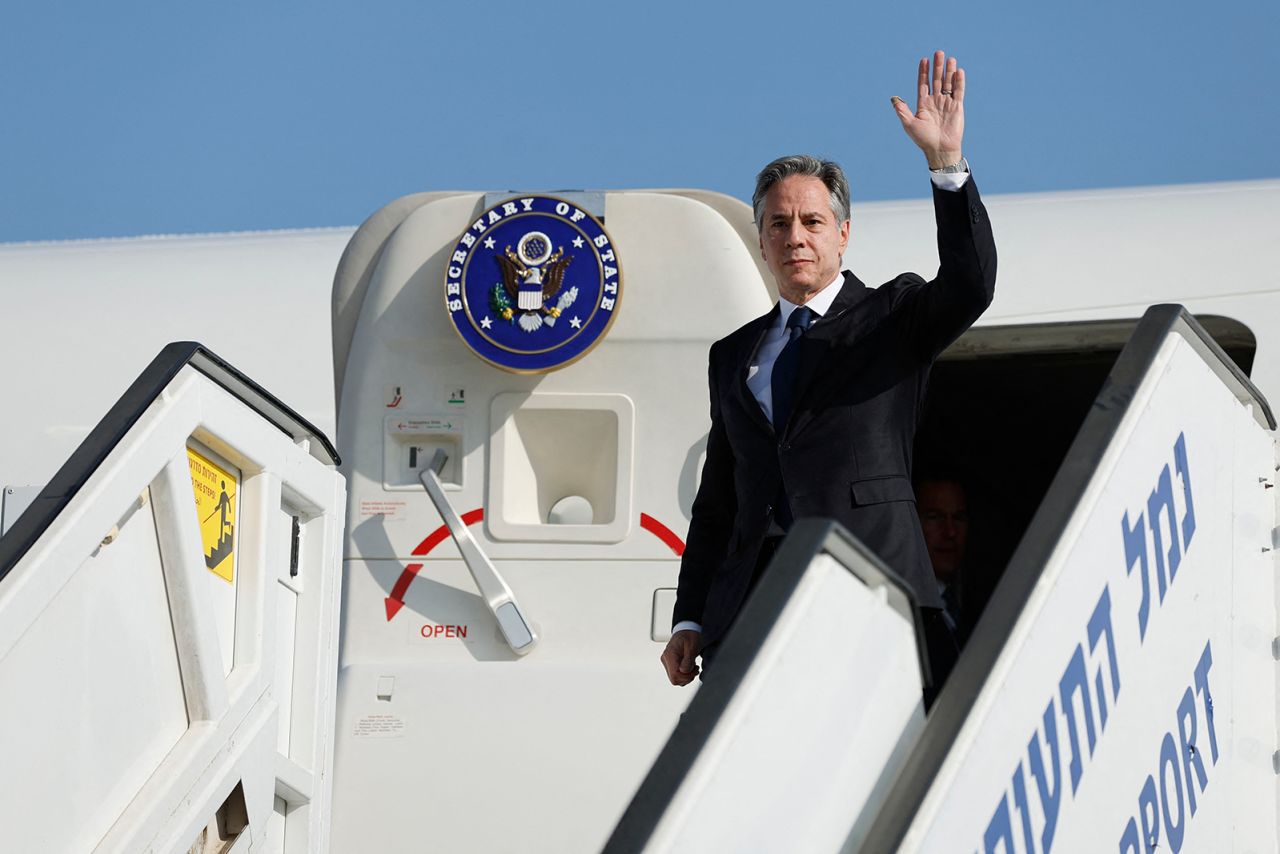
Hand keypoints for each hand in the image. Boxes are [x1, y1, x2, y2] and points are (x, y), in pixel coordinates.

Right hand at [660, 630, 701, 685]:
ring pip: (675, 679)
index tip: (694, 670)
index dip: (686, 677)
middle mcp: (666, 659)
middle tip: (695, 669)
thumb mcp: (691, 647)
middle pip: (674, 679)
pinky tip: (689, 667)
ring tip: (693, 667)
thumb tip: (684, 671)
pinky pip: (676, 675)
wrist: (687, 629)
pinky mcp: (670, 664)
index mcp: (670, 655)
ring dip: (686, 677)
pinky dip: (684, 675)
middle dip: (687, 677)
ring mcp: (667, 662)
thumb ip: (688, 660)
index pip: (675, 675)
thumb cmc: (689, 636)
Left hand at [891, 50, 964, 168]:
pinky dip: (959, 81)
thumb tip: (893, 98)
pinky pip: (959, 91)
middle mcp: (935, 102)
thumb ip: (902, 111)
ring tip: (949, 58)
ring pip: (948, 83)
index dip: (923, 72)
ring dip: (948, 71)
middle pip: (936, 80)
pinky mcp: (957, 107)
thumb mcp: (909, 124)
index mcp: (923, 105)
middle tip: (938, 52)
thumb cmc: (924, 139)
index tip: (924, 60)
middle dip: (937, 67)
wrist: (940, 149)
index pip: (923, 84)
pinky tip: (958, 71)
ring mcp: (946, 103)